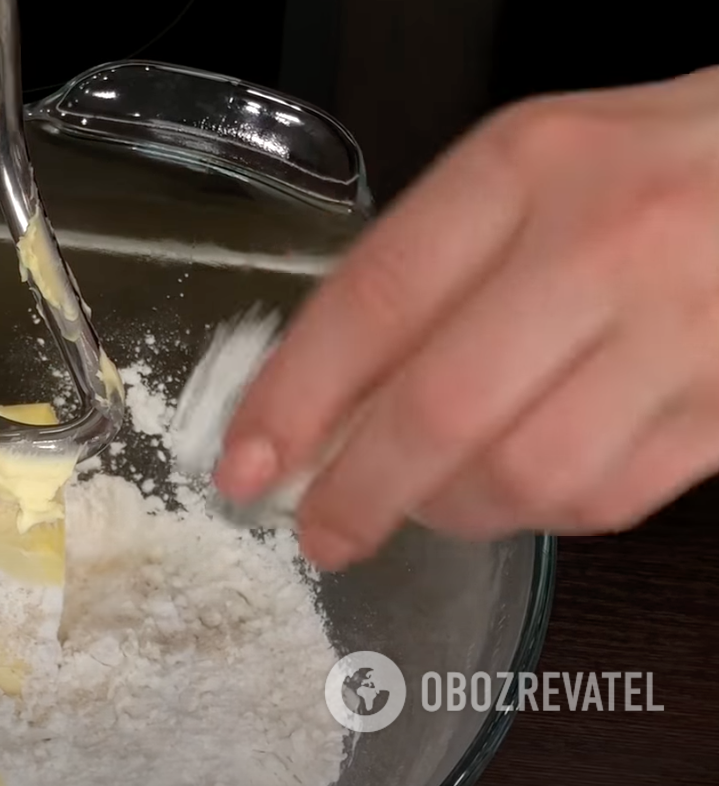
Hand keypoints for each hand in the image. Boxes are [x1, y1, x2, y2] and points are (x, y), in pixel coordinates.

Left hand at [214, 66, 718, 570]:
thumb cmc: (638, 168)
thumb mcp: (520, 174)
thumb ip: (421, 273)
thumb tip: (316, 406)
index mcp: (526, 167)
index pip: (375, 299)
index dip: (295, 398)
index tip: (245, 465)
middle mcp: (608, 243)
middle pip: (444, 408)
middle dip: (358, 491)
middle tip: (319, 532)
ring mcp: (687, 330)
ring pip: (527, 476)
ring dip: (450, 510)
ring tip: (423, 499)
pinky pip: (605, 502)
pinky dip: (537, 514)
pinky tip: (517, 484)